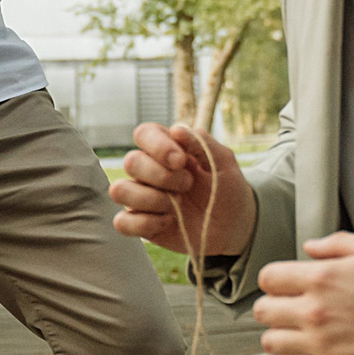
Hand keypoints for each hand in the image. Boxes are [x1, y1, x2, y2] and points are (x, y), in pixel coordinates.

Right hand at [111, 122, 255, 257]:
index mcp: (167, 149)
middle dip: (161, 176)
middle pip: (130, 162)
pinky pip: (122, 222)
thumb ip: (203, 143)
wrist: (234, 225)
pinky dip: (145, 223)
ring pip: (119, 190)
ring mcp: (142, 197)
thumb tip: (176, 129)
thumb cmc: (227, 189)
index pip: (144, 134)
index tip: (181, 161)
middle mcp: (149, 170)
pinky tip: (168, 222)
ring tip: (176, 206)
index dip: (157, 145)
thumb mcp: (224, 163)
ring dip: (151, 199)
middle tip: (187, 185)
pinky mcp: (140, 223)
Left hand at [256, 233, 353, 354]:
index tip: (287, 289)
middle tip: (290, 314)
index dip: (275, 282)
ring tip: (297, 338)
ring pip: (270, 344)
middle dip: (273, 310)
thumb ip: (337, 244)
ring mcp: (322, 343)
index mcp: (322, 276)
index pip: (268, 278)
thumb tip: (309, 248)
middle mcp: (315, 309)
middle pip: (263, 312)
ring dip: (281, 340)